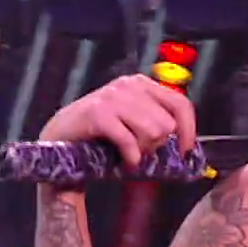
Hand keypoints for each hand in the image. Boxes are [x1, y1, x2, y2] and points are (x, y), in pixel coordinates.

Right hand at [38, 74, 197, 167]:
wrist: (59, 137)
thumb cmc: (99, 133)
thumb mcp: (132, 123)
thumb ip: (157, 125)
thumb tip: (187, 145)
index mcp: (141, 84)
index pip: (180, 104)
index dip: (188, 130)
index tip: (185, 151)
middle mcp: (128, 86)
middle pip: (167, 123)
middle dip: (157, 145)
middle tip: (139, 151)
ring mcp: (112, 97)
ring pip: (152, 131)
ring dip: (143, 151)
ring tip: (128, 153)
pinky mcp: (98, 113)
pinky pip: (129, 140)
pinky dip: (131, 157)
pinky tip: (125, 161)